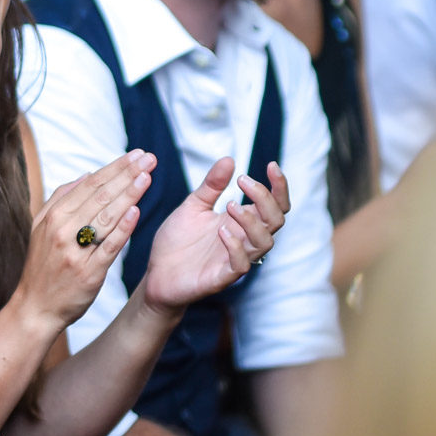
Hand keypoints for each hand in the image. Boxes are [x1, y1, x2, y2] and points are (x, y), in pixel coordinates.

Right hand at [9, 150, 153, 327]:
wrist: (36, 307)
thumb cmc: (42, 266)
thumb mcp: (40, 227)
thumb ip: (60, 198)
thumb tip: (87, 175)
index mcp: (53, 215)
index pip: (90, 184)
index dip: (115, 168)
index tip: (136, 154)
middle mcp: (62, 230)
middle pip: (100, 196)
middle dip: (127, 174)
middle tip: (149, 158)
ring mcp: (76, 251)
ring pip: (106, 217)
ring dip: (129, 194)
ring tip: (147, 177)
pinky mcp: (89, 272)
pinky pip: (108, 246)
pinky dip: (122, 228)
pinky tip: (135, 212)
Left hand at [140, 158, 289, 315]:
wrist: (156, 273)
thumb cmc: (177, 241)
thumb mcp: (193, 206)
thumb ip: (211, 186)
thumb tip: (228, 159)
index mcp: (241, 222)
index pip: (274, 205)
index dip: (279, 186)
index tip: (270, 165)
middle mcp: (244, 240)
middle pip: (276, 220)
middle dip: (266, 198)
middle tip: (243, 181)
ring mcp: (235, 259)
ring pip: (264, 242)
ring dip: (252, 221)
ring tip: (230, 206)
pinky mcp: (222, 277)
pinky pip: (241, 264)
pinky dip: (236, 247)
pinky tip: (221, 232)